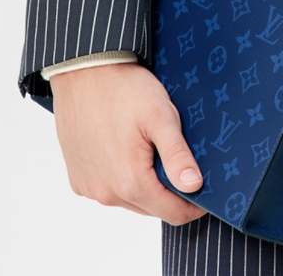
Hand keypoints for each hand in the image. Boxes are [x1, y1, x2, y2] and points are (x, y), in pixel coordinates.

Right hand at [49, 62, 207, 224]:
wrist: (83, 70)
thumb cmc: (123, 88)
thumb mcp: (160, 115)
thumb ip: (177, 155)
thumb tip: (194, 186)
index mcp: (130, 182)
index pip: (172, 213)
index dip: (193, 204)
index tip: (205, 188)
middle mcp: (106, 193)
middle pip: (151, 207)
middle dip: (169, 190)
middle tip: (178, 158)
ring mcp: (89, 187)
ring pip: (128, 199)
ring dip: (144, 183)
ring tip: (150, 149)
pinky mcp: (78, 178)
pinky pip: (107, 189)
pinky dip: (120, 177)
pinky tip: (125, 149)